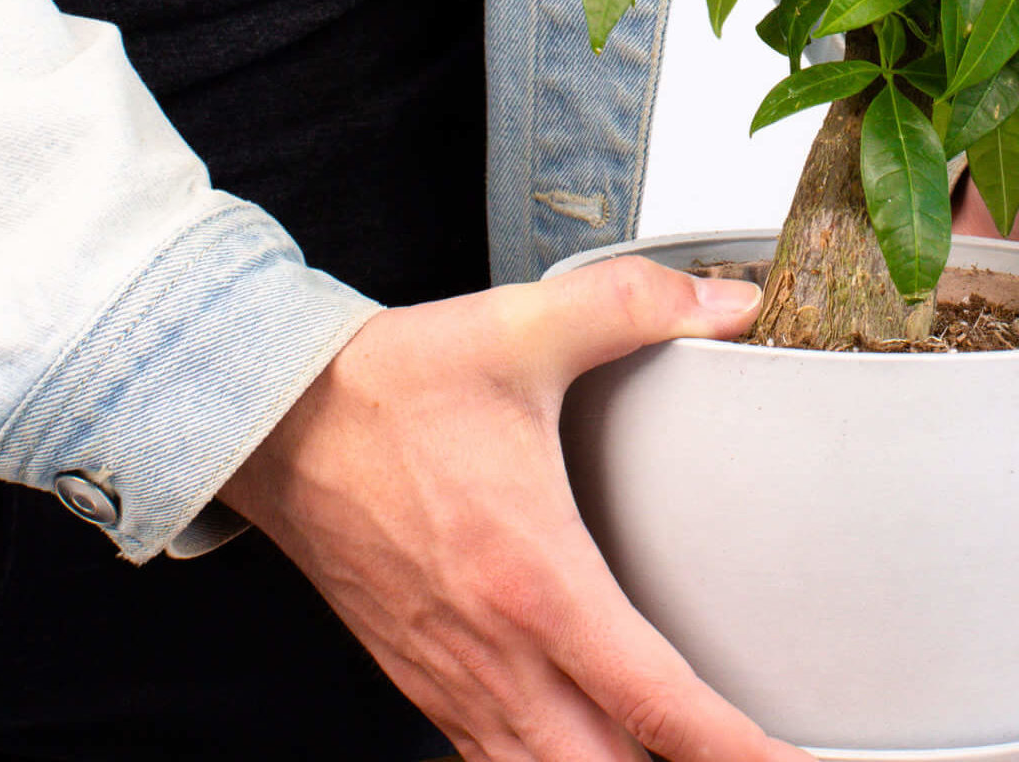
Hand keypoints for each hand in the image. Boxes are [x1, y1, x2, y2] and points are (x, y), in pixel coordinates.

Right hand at [221, 258, 811, 761]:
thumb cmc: (383, 390)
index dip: (736, 751)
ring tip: (674, 760)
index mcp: (536, 580)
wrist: (268, 422)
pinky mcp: (424, 682)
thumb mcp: (518, 329)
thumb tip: (726, 302)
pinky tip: (586, 751)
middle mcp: (497, 654)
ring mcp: (456, 680)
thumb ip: (633, 307)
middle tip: (751, 759)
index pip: (659, 703)